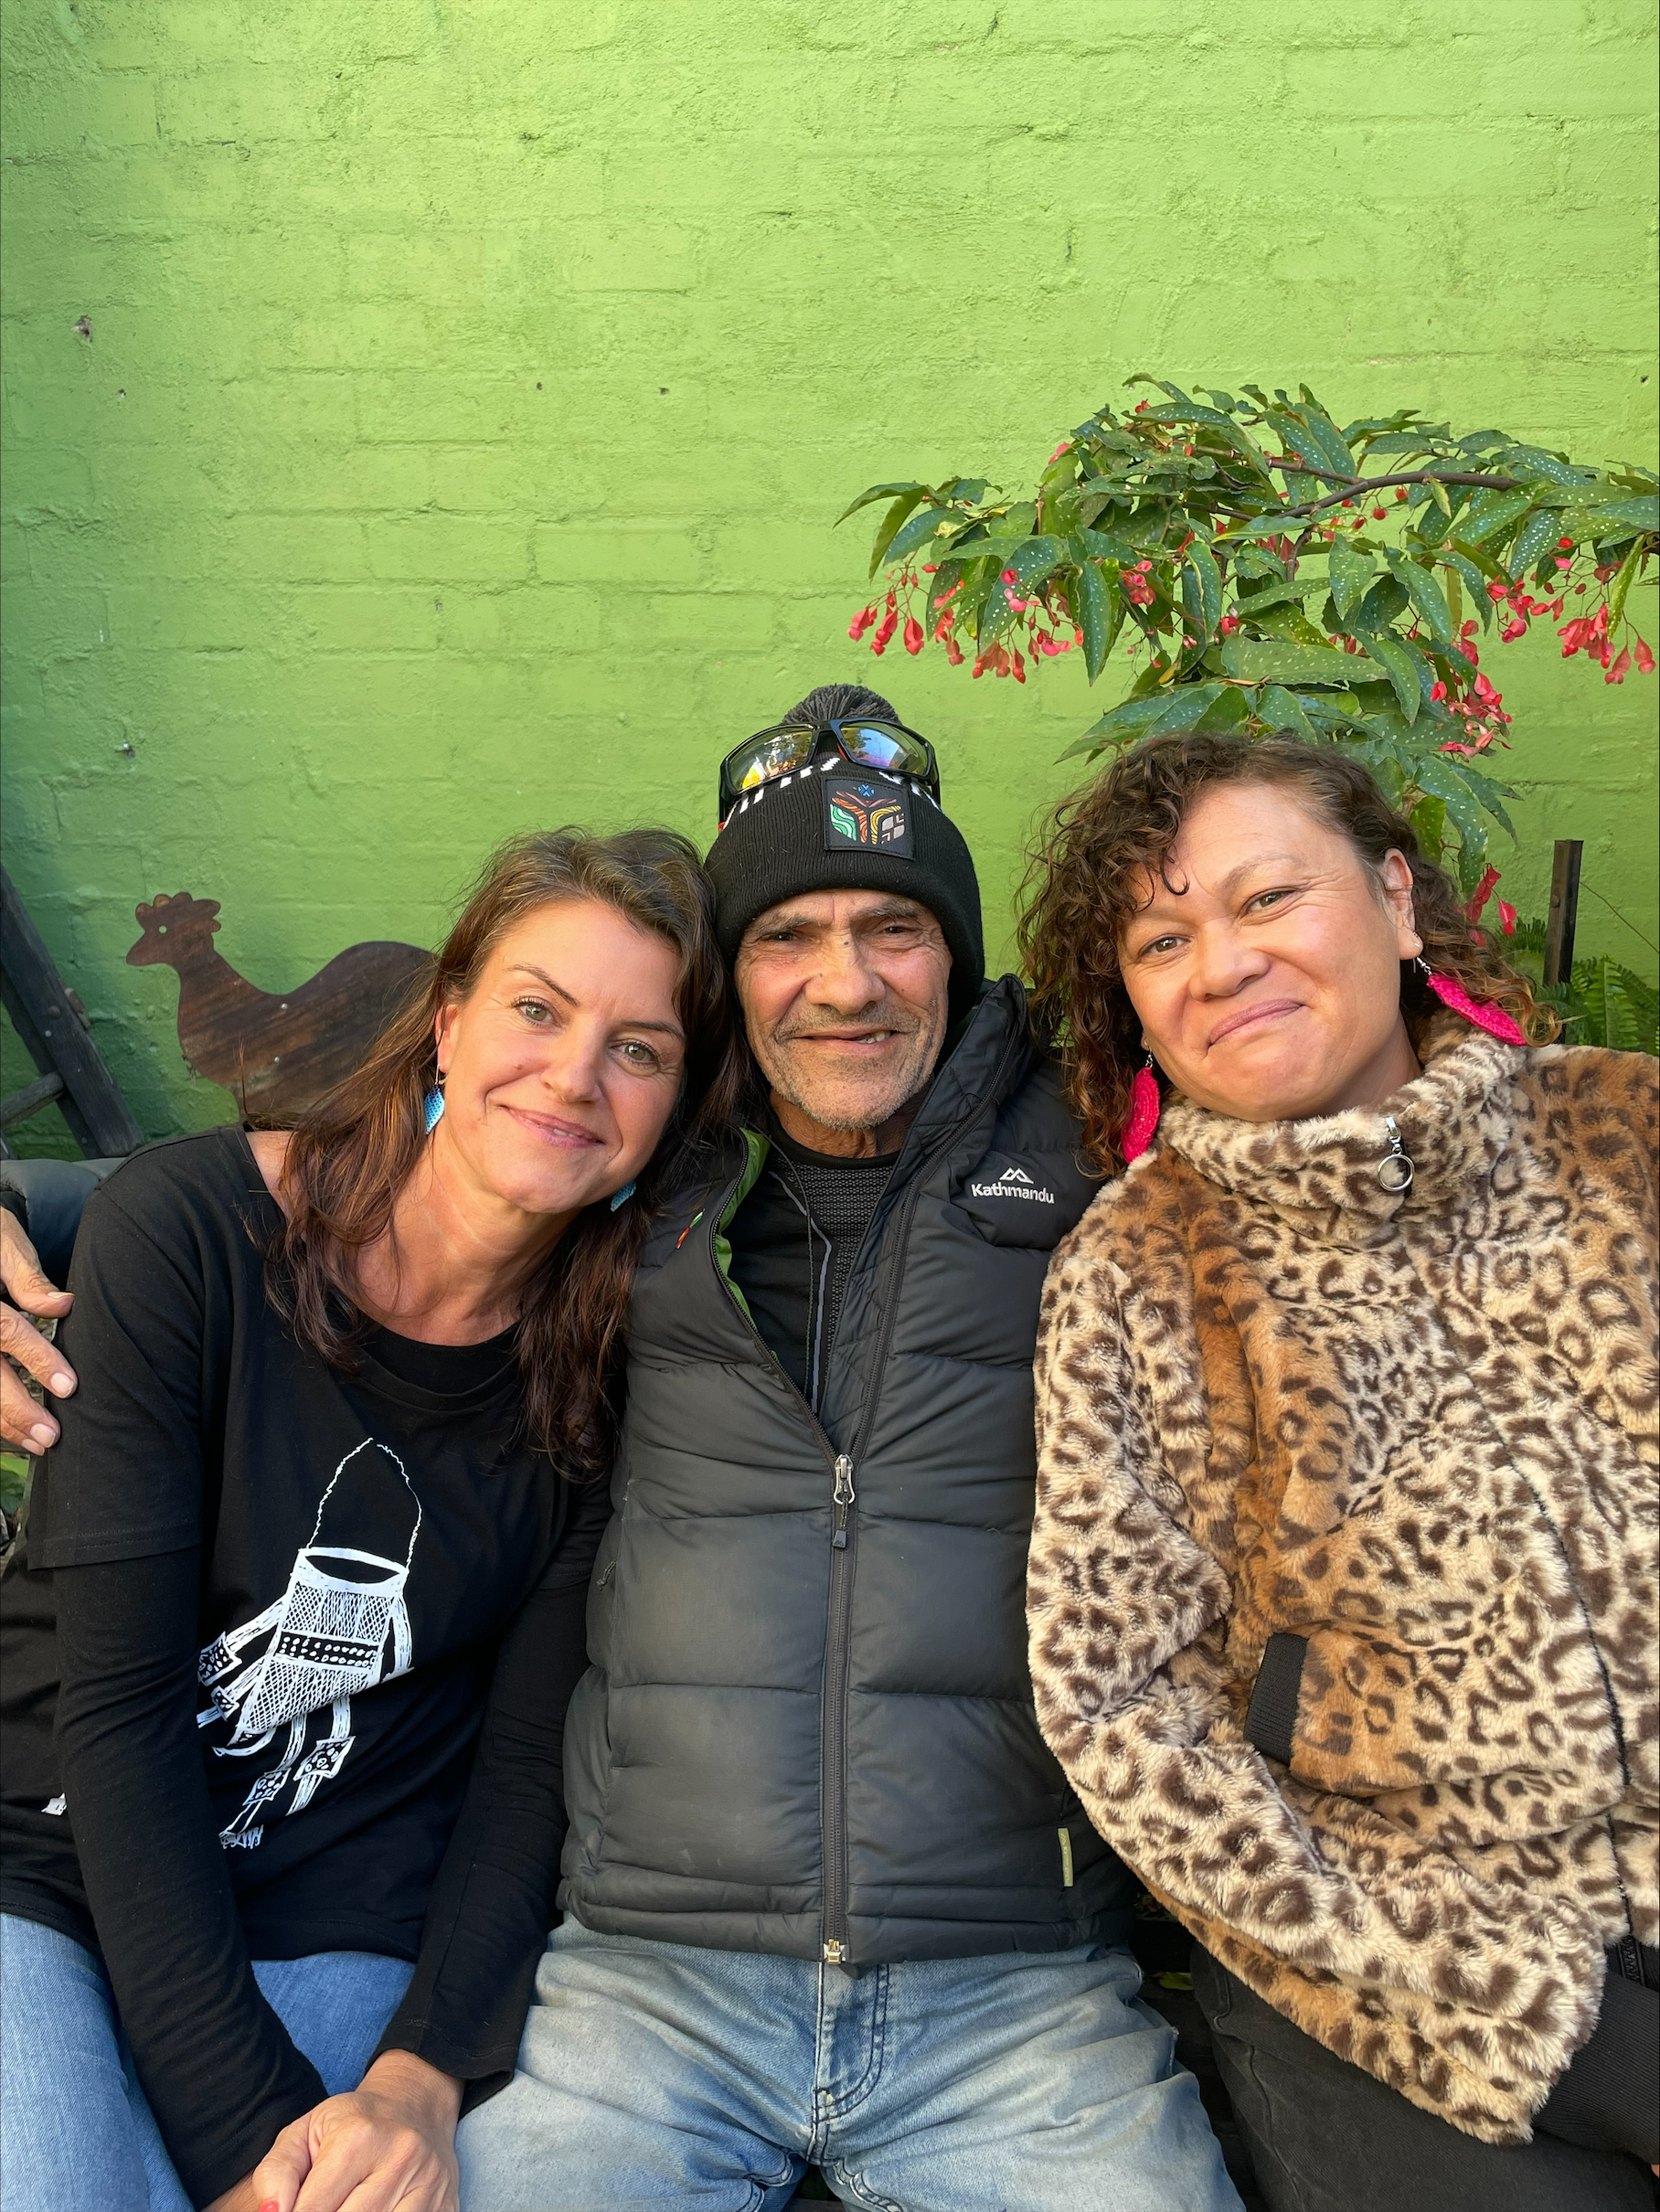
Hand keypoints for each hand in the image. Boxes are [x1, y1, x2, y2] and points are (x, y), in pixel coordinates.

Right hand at [0, 1209, 74, 1453]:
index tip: (68, 1387)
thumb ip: (27, 1277)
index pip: (6, 1331)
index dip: (38, 1360)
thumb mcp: (3, 1241)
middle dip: (16, 1409)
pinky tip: (10, 1432)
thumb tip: (63, 1305)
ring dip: (1, 1422)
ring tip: (35, 1444)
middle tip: (51, 1436)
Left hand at [231, 2052, 462, 2211]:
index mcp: (359, 2137)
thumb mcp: (304, 2132)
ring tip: (343, 2210)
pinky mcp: (447, 2206)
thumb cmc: (352, 2123)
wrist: (416, 2103)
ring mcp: (428, 2185)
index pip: (313, 2210)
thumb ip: (275, 2174)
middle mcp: (399, 2158)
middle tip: (320, 2210)